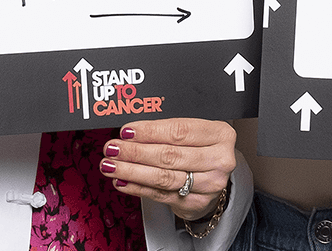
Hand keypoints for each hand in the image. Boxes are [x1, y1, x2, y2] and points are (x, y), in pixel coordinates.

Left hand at [100, 118, 235, 221]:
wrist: (213, 176)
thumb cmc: (200, 147)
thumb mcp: (193, 131)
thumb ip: (167, 129)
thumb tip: (130, 131)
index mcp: (220, 134)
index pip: (179, 131)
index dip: (150, 131)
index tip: (127, 131)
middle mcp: (219, 160)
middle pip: (170, 156)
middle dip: (136, 152)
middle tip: (112, 148)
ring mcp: (210, 184)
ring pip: (164, 177)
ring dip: (132, 171)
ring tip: (111, 165)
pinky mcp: (196, 202)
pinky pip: (161, 195)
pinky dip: (138, 187)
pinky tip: (122, 181)